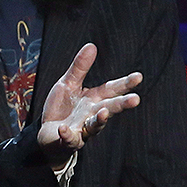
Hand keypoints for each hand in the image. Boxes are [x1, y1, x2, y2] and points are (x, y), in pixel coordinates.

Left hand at [37, 43, 140, 165]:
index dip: (124, 84)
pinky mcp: (69, 141)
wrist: (48, 133)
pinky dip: (67, 135)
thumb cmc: (62, 108)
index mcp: (94, 99)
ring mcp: (82, 129)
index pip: (111, 90)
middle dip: (121, 104)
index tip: (138, 76)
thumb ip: (80, 68)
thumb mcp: (68, 84)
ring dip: (99, 120)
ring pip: (94, 126)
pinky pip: (69, 139)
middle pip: (110, 108)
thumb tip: (92, 45)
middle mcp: (92, 114)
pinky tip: (63, 129)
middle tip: (135, 100)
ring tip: (103, 113)